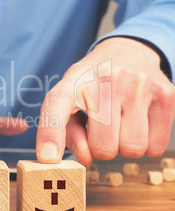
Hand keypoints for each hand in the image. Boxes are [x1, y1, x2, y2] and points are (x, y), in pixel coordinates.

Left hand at [36, 37, 174, 165]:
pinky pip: (155, 147)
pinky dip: (146, 144)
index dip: (51, 134)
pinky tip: (136, 123)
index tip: (48, 158)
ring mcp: (139, 85)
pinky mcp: (165, 95)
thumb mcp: (68, 100)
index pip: (57, 104)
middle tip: (101, 129)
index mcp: (74, 81)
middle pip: (104, 148)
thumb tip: (85, 158)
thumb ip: (64, 131)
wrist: (127, 52)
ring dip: (124, 146)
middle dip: (101, 148)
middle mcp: (106, 79)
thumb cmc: (91, 84)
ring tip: (119, 124)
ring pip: (132, 149)